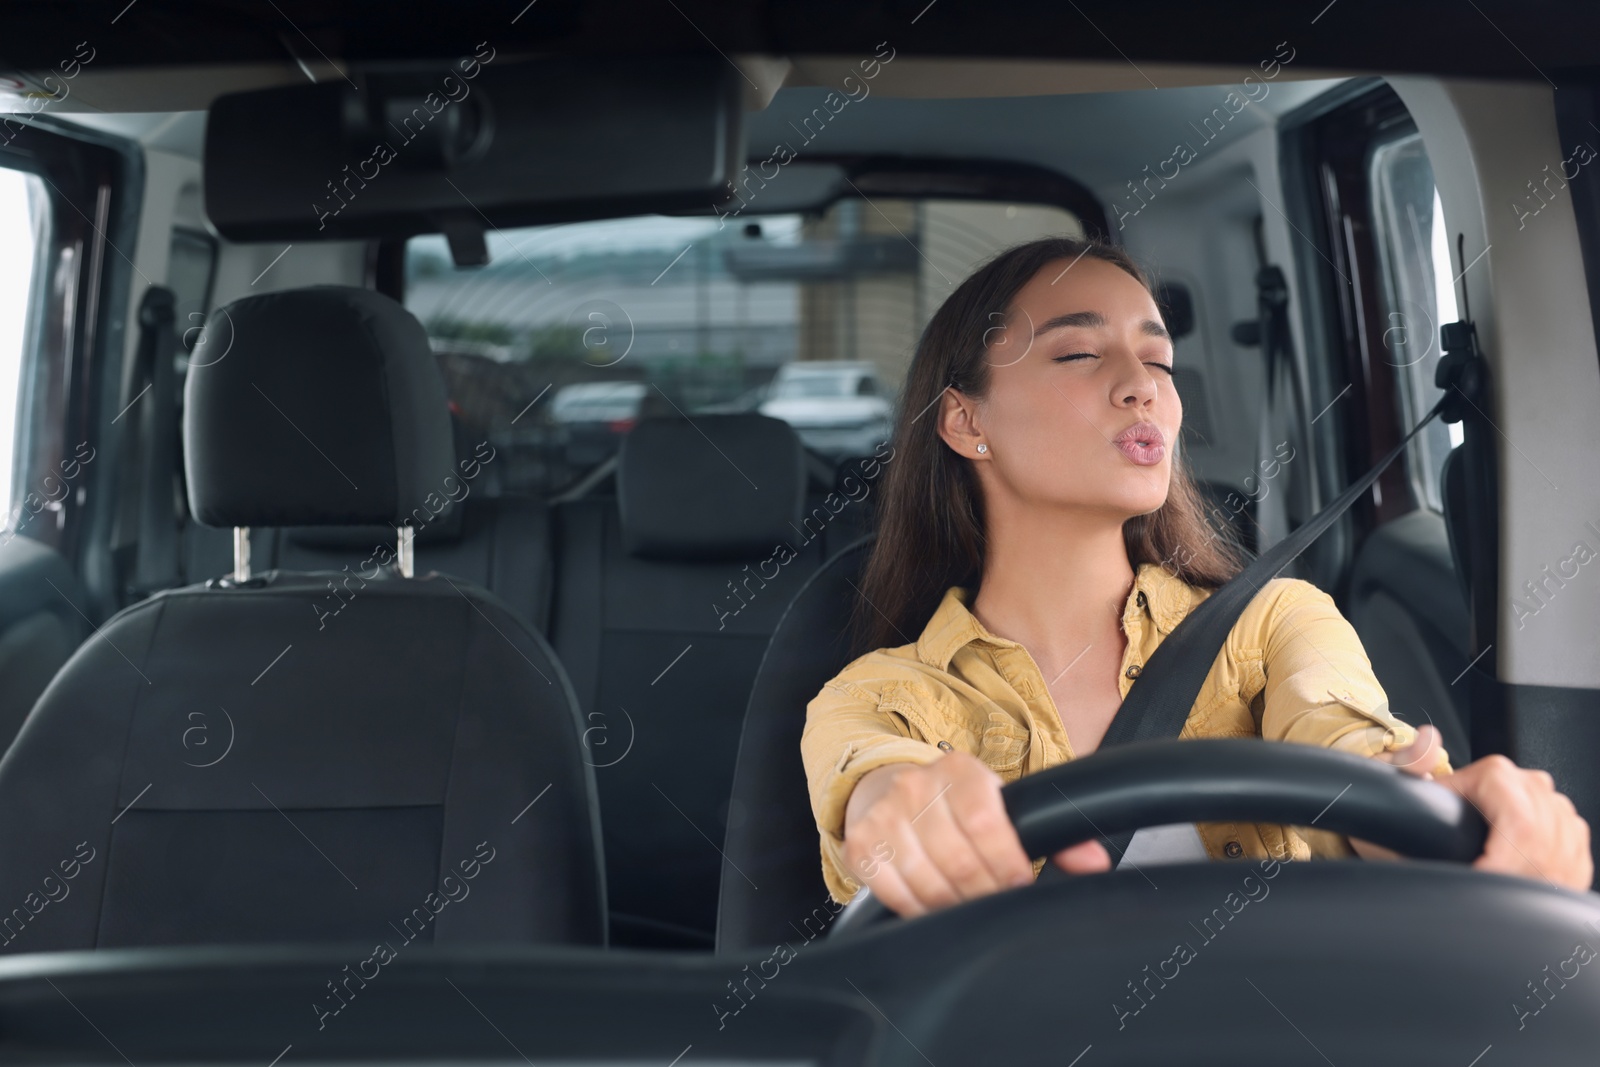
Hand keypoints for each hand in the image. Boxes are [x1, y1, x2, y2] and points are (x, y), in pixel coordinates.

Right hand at [843, 751, 1108, 917]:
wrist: (891, 790)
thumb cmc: (960, 806)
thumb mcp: (1004, 806)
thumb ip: (1054, 834)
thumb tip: (1095, 863)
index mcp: (960, 770)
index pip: (986, 824)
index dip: (1007, 864)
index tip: (1018, 883)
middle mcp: (916, 786)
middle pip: (958, 860)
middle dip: (984, 893)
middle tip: (994, 902)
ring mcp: (884, 815)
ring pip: (927, 881)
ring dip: (952, 906)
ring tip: (967, 907)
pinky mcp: (861, 844)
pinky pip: (892, 891)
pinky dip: (917, 908)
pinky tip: (933, 906)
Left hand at [1353, 725, 1592, 890]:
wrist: (1425, 823)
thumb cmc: (1417, 811)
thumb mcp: (1402, 790)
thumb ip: (1410, 765)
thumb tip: (1428, 740)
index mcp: (1498, 774)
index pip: (1521, 826)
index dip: (1500, 863)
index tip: (1476, 881)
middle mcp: (1531, 786)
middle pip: (1544, 846)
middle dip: (1515, 880)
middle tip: (1483, 895)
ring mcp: (1554, 808)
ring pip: (1564, 856)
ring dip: (1533, 884)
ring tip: (1497, 894)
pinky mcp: (1567, 832)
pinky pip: (1576, 863)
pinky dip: (1554, 883)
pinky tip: (1524, 889)